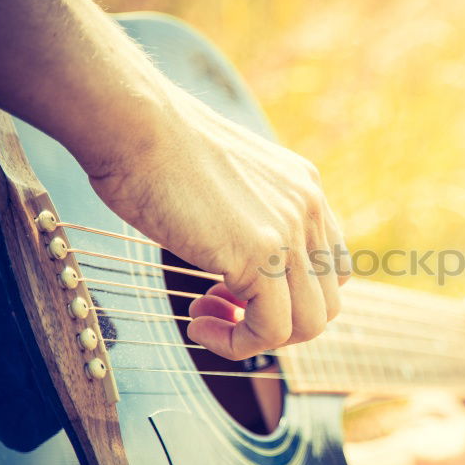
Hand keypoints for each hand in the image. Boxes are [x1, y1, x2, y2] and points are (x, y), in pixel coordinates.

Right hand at [81, 89, 349, 359]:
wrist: (133, 121)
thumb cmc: (152, 147)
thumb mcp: (223, 183)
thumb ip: (245, 216)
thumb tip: (234, 262)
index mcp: (304, 187)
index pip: (331, 265)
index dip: (288, 294)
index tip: (234, 289)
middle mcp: (309, 207)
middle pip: (327, 300)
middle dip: (276, 322)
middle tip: (218, 306)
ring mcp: (291, 231)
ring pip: (309, 324)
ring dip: (257, 338)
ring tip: (206, 318)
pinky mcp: (262, 254)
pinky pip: (273, 331)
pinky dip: (237, 343)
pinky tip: (197, 323)